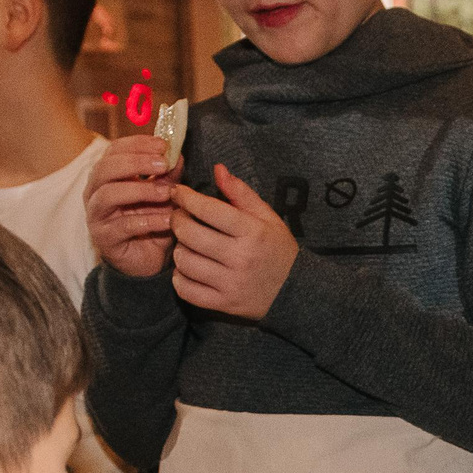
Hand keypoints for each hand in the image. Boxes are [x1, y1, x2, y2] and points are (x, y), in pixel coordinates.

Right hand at [87, 135, 180, 278]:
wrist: (146, 260)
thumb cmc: (151, 221)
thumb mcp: (162, 194)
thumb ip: (167, 175)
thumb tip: (178, 155)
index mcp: (106, 175)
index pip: (114, 151)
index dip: (137, 144)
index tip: (163, 145)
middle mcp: (95, 192)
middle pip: (105, 169)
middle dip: (136, 163)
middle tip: (163, 165)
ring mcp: (96, 216)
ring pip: (108, 195)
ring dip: (140, 190)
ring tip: (167, 193)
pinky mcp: (104, 238)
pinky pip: (122, 226)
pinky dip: (147, 221)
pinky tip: (167, 219)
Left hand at [171, 169, 298, 319]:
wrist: (295, 291)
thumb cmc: (277, 248)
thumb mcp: (267, 217)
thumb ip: (241, 193)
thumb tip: (218, 169)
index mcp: (252, 232)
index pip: (209, 210)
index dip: (187, 198)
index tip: (178, 193)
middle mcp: (240, 258)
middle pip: (190, 235)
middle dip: (177, 220)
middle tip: (178, 216)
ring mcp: (231, 283)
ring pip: (185, 262)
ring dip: (179, 249)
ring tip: (185, 243)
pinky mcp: (224, 304)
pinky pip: (186, 290)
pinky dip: (179, 278)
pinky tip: (187, 268)